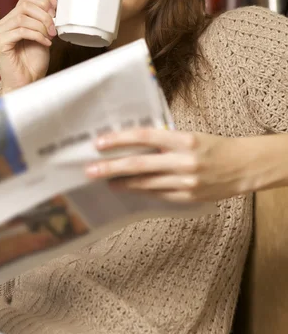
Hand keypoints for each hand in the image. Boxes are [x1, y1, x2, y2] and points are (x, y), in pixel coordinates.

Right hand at [0, 0, 57, 92]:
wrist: (28, 83)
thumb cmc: (34, 63)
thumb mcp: (44, 35)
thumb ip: (45, 18)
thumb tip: (52, 0)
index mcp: (12, 19)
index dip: (43, 2)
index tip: (55, 14)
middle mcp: (3, 24)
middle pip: (25, 5)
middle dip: (44, 16)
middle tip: (54, 29)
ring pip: (23, 18)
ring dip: (41, 27)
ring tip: (50, 38)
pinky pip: (21, 31)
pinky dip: (37, 36)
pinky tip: (45, 44)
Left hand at [85, 128, 257, 202]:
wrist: (243, 167)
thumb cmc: (214, 146)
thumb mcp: (190, 136)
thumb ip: (164, 140)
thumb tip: (133, 143)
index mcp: (183, 139)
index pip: (144, 136)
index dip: (119, 139)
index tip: (99, 143)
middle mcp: (183, 161)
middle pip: (138, 164)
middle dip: (111, 167)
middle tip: (89, 170)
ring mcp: (185, 182)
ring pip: (145, 183)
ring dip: (122, 182)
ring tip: (106, 180)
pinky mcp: (188, 198)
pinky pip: (158, 194)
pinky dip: (141, 191)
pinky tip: (129, 188)